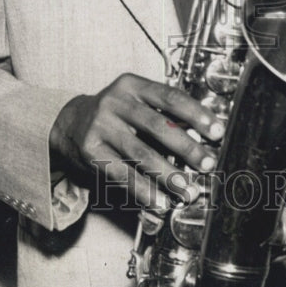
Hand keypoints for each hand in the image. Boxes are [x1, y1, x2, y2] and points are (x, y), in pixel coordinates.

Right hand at [50, 74, 224, 210]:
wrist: (68, 124)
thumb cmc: (116, 114)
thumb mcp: (135, 101)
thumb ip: (164, 114)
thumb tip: (204, 137)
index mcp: (132, 85)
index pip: (170, 97)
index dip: (196, 114)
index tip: (217, 131)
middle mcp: (114, 102)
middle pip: (158, 126)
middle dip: (187, 148)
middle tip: (208, 164)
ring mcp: (100, 127)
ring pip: (141, 154)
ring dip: (169, 176)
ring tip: (189, 190)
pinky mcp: (91, 152)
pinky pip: (122, 175)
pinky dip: (144, 191)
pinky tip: (161, 202)